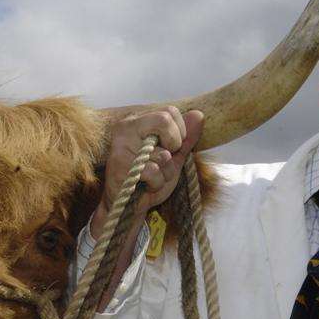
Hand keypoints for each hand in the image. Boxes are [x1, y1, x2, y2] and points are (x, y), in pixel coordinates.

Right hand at [91, 107, 202, 237]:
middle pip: (164, 120)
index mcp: (138, 121)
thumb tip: (198, 115)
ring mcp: (121, 146)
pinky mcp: (119, 166)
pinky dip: (156, 183)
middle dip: (174, 145)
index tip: (171, 148)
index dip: (180, 132)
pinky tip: (145, 186)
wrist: (129, 206)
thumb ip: (186, 138)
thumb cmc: (150, 179)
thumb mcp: (174, 157)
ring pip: (162, 154)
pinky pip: (153, 172)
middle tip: (165, 159)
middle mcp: (126, 128)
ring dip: (166, 172)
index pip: (170, 111)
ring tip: (153, 177)